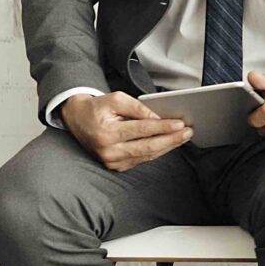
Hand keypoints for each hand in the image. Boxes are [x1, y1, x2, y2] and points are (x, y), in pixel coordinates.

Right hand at [63, 91, 190, 171]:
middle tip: (187, 132)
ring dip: (167, 146)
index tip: (180, 124)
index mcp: (106, 133)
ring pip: (147, 155)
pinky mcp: (115, 165)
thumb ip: (138, 108)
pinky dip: (156, 151)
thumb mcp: (116, 99)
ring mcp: (111, 161)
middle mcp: (108, 150)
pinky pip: (141, 159)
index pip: (142, 130)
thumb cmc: (97, 108)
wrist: (77, 119)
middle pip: (147, 147)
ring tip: (182, 137)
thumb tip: (159, 118)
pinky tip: (168, 144)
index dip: (163, 127)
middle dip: (171, 140)